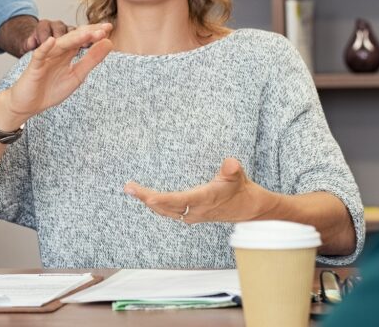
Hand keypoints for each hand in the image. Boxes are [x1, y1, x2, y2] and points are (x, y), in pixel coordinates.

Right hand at [0, 23, 112, 124]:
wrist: (29, 104)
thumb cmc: (51, 89)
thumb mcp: (77, 75)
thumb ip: (91, 60)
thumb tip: (109, 43)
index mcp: (68, 53)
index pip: (83, 39)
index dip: (95, 33)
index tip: (109, 28)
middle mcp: (57, 51)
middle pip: (73, 37)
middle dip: (89, 33)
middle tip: (105, 28)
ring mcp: (46, 57)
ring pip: (60, 45)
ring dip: (73, 38)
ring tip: (88, 34)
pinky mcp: (34, 66)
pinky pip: (39, 54)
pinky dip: (45, 48)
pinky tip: (53, 41)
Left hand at [124, 158, 279, 224]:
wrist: (249, 209)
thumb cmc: (241, 189)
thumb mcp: (239, 176)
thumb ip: (232, 169)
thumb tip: (230, 163)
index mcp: (205, 199)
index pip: (179, 201)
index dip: (162, 200)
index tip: (147, 197)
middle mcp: (196, 210)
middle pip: (166, 207)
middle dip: (146, 198)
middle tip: (128, 187)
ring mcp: (193, 215)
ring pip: (165, 211)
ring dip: (148, 201)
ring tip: (131, 190)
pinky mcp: (192, 215)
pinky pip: (170, 212)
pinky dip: (157, 206)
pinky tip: (147, 199)